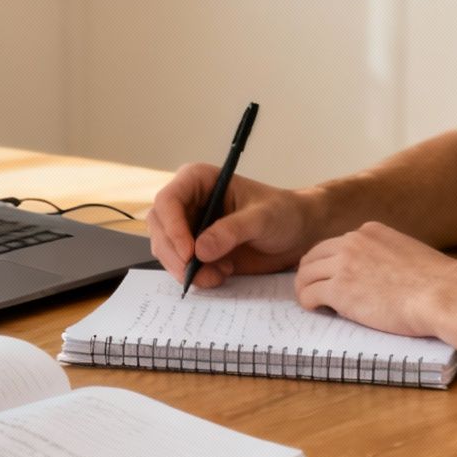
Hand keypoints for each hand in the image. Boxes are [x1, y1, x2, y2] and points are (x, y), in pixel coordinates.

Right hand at [146, 163, 318, 289]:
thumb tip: (200, 250)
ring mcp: (188, 226)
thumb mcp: (262, 218)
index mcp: (198, 180)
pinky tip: (220, 275)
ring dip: (185, 268)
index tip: (190, 253)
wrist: (297, 234)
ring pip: (165, 249)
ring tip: (218, 275)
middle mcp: (187, 202)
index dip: (172, 228)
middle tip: (196, 274)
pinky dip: (194, 275)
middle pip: (159, 228)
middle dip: (174, 254)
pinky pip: (179, 264)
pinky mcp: (195, 249)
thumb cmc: (283, 214)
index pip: (168, 200)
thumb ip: (232, 231)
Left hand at [294, 221, 456, 338]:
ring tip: (311, 302)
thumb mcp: (407, 252)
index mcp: (370, 231)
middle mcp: (352, 242)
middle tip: (311, 289)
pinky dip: (308, 302)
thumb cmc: (435, 281)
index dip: (328, 261)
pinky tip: (315, 309)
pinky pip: (309, 294)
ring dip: (305, 288)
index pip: (335, 243)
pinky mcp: (339, 290)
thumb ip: (386, 254)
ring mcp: (344, 264)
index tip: (329, 275)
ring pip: (306, 274)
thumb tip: (380, 272)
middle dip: (310, 272)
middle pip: (314, 255)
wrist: (441, 294)